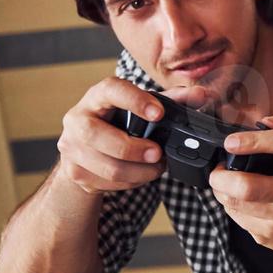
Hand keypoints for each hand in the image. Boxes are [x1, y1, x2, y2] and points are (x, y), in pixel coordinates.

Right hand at [56, 78, 216, 195]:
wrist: (87, 151)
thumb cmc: (121, 123)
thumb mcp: (144, 109)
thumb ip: (172, 101)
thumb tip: (201, 95)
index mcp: (97, 97)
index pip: (111, 90)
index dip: (134, 100)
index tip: (159, 113)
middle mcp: (76, 119)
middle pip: (96, 134)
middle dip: (133, 147)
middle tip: (159, 153)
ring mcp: (70, 147)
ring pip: (107, 165)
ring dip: (139, 171)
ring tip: (158, 167)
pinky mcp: (74, 171)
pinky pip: (107, 182)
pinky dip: (131, 182)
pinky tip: (141, 175)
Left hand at [211, 103, 272, 252]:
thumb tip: (266, 121)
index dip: (252, 140)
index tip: (231, 142)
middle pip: (247, 187)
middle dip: (221, 177)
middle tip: (219, 170)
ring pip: (235, 204)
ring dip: (222, 190)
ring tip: (226, 182)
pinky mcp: (270, 236)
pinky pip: (238, 219)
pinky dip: (232, 206)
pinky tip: (241, 200)